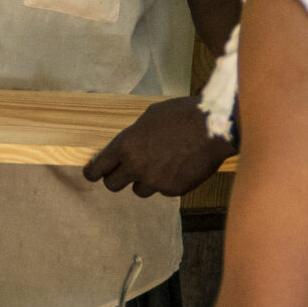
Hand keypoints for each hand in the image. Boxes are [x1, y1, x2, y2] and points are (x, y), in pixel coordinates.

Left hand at [84, 96, 232, 198]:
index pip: (97, 168)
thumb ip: (133, 136)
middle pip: (113, 185)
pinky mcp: (174, 190)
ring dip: (144, 181)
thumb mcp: (148, 117)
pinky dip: (168, 182)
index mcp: (125, 146)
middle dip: (117, 179)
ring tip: (160, 165)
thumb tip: (126, 147)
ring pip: (140, 190)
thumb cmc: (182, 115)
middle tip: (124, 173)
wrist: (214, 126)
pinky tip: (178, 167)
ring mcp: (155, 181)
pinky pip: (164, 191)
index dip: (93, 172)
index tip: (93, 174)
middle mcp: (136, 166)